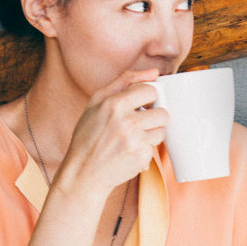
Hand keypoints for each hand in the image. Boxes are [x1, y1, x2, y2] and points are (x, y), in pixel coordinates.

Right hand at [52, 69, 167, 200]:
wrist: (83, 173)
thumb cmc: (89, 134)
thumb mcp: (97, 101)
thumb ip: (125, 80)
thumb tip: (154, 72)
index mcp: (114, 104)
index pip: (151, 90)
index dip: (147, 98)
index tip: (140, 104)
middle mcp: (126, 122)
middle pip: (163, 112)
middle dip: (153, 116)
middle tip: (139, 122)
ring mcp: (135, 142)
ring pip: (162, 131)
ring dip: (151, 134)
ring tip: (132, 138)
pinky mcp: (141, 158)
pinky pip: (154, 148)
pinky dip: (144, 150)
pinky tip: (128, 152)